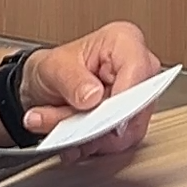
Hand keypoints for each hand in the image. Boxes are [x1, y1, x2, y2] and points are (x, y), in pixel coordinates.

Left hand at [17, 22, 161, 156]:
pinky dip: (91, 144)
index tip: (102, 115)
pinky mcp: (131, 122)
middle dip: (97, 121)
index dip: (123, 96)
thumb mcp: (53, 68)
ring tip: (61, 127)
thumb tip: (93, 96)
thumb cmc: (57, 67)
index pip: (138, 70)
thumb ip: (72, 80)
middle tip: (66, 123)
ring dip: (90, 136)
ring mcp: (137, 98)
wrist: (48, 85)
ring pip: (127, 129)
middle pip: (134, 105)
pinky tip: (72, 139)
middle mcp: (138, 69)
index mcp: (125, 42)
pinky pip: (118, 142)